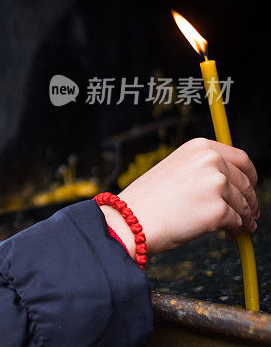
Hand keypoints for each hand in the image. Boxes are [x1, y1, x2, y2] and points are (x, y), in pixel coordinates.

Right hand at [102, 138, 258, 257]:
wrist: (131, 219)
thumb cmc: (148, 199)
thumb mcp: (174, 170)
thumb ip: (203, 171)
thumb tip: (232, 186)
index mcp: (199, 148)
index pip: (240, 158)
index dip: (250, 175)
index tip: (251, 187)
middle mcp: (210, 161)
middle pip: (245, 182)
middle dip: (250, 200)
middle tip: (250, 214)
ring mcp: (216, 184)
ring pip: (244, 204)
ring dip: (244, 217)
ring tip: (237, 227)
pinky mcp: (219, 209)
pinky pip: (238, 222)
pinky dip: (237, 230)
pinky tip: (230, 234)